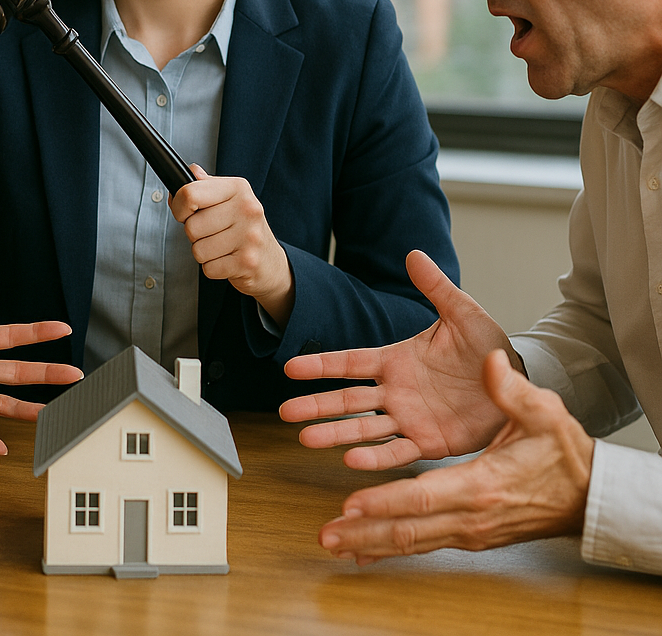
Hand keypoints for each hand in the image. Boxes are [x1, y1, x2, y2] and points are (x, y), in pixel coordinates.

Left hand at [170, 164, 293, 326]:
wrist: (271, 261)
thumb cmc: (244, 227)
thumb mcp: (229, 199)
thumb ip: (205, 185)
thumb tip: (190, 171)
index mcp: (238, 188)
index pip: (190, 194)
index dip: (179, 207)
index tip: (185, 213)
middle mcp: (247, 209)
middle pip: (191, 226)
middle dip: (194, 235)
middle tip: (212, 233)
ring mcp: (249, 236)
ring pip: (198, 250)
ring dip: (204, 253)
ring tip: (221, 247)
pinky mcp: (248, 262)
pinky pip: (209, 268)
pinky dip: (213, 268)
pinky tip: (227, 260)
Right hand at [280, 249, 520, 467]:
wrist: (517, 384)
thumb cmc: (489, 348)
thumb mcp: (462, 314)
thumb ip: (436, 287)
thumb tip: (413, 254)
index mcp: (396, 360)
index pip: (350, 363)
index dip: (320, 365)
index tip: (290, 368)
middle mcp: (395, 391)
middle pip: (347, 399)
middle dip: (316, 405)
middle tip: (286, 412)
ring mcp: (408, 418)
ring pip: (363, 428)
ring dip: (335, 433)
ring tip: (305, 439)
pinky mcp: (429, 442)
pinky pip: (397, 451)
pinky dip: (375, 458)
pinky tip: (351, 461)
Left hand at [318, 349, 593, 563]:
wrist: (587, 494)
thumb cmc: (563, 453)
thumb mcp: (543, 413)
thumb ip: (512, 391)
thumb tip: (491, 363)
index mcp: (481, 484)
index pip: (423, 497)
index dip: (385, 500)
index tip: (352, 504)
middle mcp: (470, 514)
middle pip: (408, 528)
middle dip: (365, 533)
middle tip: (327, 535)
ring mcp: (468, 529)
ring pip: (411, 541)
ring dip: (371, 544)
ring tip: (334, 544)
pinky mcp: (467, 533)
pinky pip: (423, 543)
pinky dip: (391, 547)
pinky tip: (365, 552)